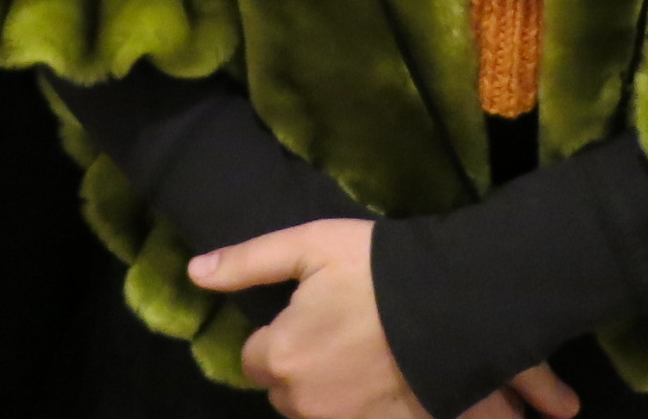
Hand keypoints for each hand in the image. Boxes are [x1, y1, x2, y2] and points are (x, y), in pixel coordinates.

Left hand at [188, 222, 578, 418]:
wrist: (453, 305)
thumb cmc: (377, 269)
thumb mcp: (310, 246)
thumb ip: (249, 262)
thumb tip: (194, 272)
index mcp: (281, 355)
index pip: (253, 359)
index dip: (279, 334)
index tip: (310, 314)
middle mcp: (303, 401)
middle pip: (283, 389)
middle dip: (300, 365)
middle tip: (338, 330)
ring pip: (313, 410)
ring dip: (326, 390)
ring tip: (360, 356)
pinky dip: (356, 406)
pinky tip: (377, 380)